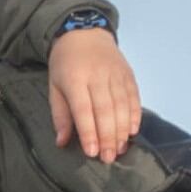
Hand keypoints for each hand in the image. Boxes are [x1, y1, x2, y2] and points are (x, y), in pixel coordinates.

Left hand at [46, 26, 139, 162]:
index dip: (89, 132)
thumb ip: (60, 115)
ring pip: (122, 105)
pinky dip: (135, 115)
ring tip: (119, 149)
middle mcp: (98, 76)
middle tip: (108, 158)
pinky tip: (132, 131)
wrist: (84, 33)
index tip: (91, 152)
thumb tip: (62, 142)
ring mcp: (115, 74)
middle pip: (106, 110)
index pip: (83, 109)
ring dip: (122, 130)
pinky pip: (134, 97)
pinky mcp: (128, 74)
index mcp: (75, 79)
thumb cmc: (66, 65)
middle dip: (108, 137)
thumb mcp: (55, 87)